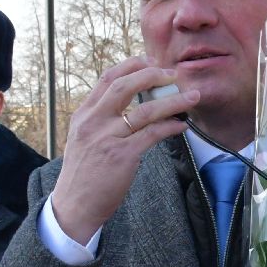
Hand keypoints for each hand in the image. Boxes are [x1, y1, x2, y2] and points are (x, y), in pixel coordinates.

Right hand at [51, 57, 198, 242]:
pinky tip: (182, 125)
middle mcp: (93, 122)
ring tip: (192, 98)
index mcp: (83, 115)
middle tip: (173, 74)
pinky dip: (171, 126)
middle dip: (153, 75)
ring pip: (145, 110)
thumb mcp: (83, 139)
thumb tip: (129, 107)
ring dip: (174, 101)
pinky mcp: (122, 156)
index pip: (107, 79)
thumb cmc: (84, 174)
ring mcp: (107, 138)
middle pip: (125, 86)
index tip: (151, 61)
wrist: (74, 205)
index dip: (131, 65)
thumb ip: (101, 120)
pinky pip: (153, 134)